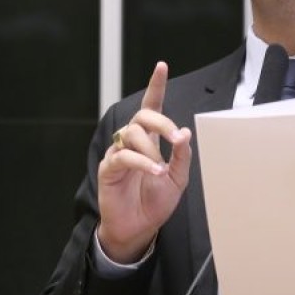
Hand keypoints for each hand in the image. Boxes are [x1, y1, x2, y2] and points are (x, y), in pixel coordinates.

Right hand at [96, 62, 191, 262]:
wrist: (139, 228)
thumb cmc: (156, 202)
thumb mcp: (178, 178)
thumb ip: (182, 156)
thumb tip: (185, 132)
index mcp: (151, 140)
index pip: (151, 106)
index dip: (156, 86)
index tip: (161, 66)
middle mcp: (133, 142)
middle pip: (142, 116)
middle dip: (161, 121)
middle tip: (176, 138)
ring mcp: (119, 153)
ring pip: (131, 133)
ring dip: (151, 148)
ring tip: (161, 168)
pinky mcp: (108, 168)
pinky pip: (123, 156)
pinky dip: (142, 162)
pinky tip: (154, 172)